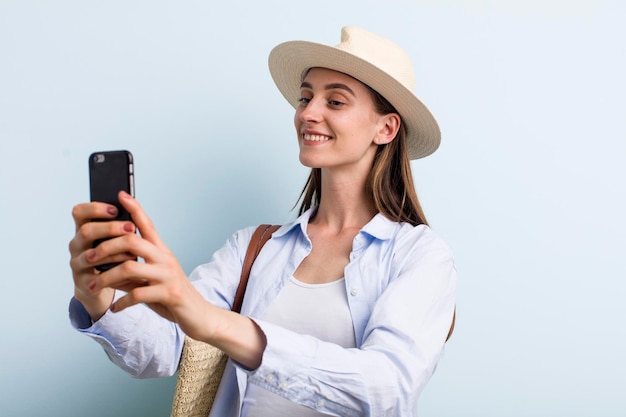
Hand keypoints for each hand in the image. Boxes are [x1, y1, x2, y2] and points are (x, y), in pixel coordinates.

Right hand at [69, 199, 135, 320]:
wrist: (102, 286)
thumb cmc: (112, 257)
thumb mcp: (115, 239)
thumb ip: (120, 222)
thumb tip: (130, 199)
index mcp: (83, 230)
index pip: (79, 212)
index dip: (95, 208)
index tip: (115, 209)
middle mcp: (76, 245)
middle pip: (85, 231)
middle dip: (110, 228)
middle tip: (130, 228)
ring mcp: (77, 264)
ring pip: (91, 255)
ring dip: (114, 252)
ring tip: (133, 252)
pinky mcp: (83, 283)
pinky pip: (96, 276)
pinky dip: (113, 272)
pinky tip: (126, 269)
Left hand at [82, 191, 218, 340]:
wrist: (200, 316)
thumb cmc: (173, 297)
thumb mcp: (152, 280)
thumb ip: (133, 271)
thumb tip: (106, 266)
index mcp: (162, 252)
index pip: (148, 224)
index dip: (135, 208)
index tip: (121, 194)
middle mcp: (166, 259)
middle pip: (132, 240)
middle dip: (106, 247)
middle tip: (88, 258)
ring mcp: (169, 276)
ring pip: (130, 267)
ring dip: (107, 277)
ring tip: (93, 286)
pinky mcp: (170, 294)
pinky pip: (138, 294)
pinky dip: (122, 302)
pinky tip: (114, 308)